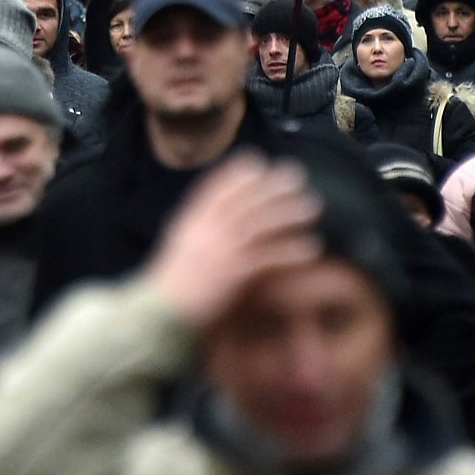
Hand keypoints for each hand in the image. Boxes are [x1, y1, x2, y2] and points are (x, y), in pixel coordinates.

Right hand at [146, 153, 322, 329]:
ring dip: (288, 212)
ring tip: (311, 206)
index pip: (215, 191)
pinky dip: (291, 251)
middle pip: (244, 202)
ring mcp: (221, 251)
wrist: (163, 315)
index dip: (237, 174)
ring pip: (260, 224)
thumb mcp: (179, 250)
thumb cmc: (170, 287)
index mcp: (191, 224)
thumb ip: (197, 233)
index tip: (256, 160)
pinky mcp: (235, 274)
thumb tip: (213, 219)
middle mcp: (206, 232)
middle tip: (295, 174)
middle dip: (271, 185)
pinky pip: (269, 257)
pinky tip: (310, 247)